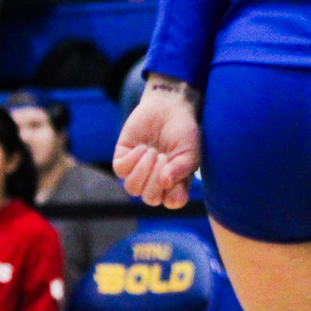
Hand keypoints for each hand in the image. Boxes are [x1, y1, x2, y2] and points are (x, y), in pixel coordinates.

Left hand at [113, 75, 199, 209]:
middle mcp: (155, 183)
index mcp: (174, 186)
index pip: (171, 203)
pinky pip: (120, 170)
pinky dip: (132, 159)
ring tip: (152, 152)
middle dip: (156, 177)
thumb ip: (181, 170)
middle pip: (149, 198)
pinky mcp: (123, 158)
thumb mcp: (190, 152)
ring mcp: (138, 172)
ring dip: (143, 169)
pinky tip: (142, 147)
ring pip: (132, 188)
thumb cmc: (183, 132)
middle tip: (163, 156)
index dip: (173, 191)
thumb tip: (164, 182)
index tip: (178, 171)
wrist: (168, 107)